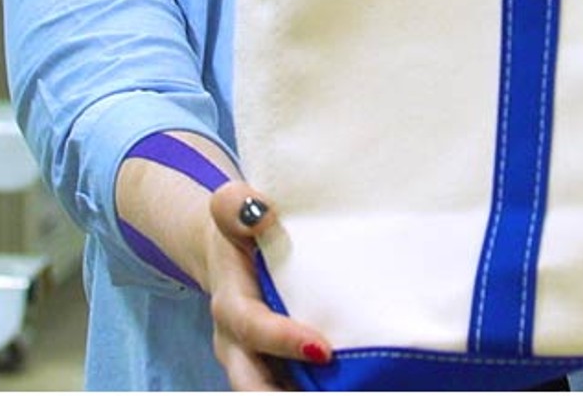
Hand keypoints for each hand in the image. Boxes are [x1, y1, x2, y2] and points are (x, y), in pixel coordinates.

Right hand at [203, 182, 332, 390]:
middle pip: (250, 383)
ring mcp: (255, 362)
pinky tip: (356, 384)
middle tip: (335, 393)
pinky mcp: (275, 369)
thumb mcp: (231, 209)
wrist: (227, 253)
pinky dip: (314, 389)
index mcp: (231, 306)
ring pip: (268, 390)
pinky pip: (290, 387)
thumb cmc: (239, 231)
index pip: (252, 328)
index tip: (322, 349)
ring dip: (302, 394)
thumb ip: (235, 205)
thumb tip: (259, 212)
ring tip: (352, 390)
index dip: (282, 341)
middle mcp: (238, 344)